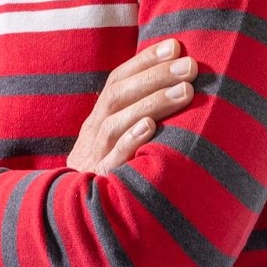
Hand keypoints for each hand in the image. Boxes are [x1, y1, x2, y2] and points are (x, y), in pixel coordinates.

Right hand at [66, 39, 195, 174]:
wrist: (77, 220)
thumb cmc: (111, 176)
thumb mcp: (115, 144)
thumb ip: (134, 118)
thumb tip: (175, 87)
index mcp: (97, 119)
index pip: (118, 80)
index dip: (144, 61)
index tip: (175, 45)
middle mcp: (93, 132)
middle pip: (118, 95)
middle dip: (154, 76)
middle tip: (189, 64)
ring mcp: (95, 156)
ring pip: (118, 121)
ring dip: (152, 102)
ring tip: (186, 90)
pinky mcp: (101, 181)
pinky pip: (113, 157)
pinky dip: (130, 140)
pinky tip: (150, 127)